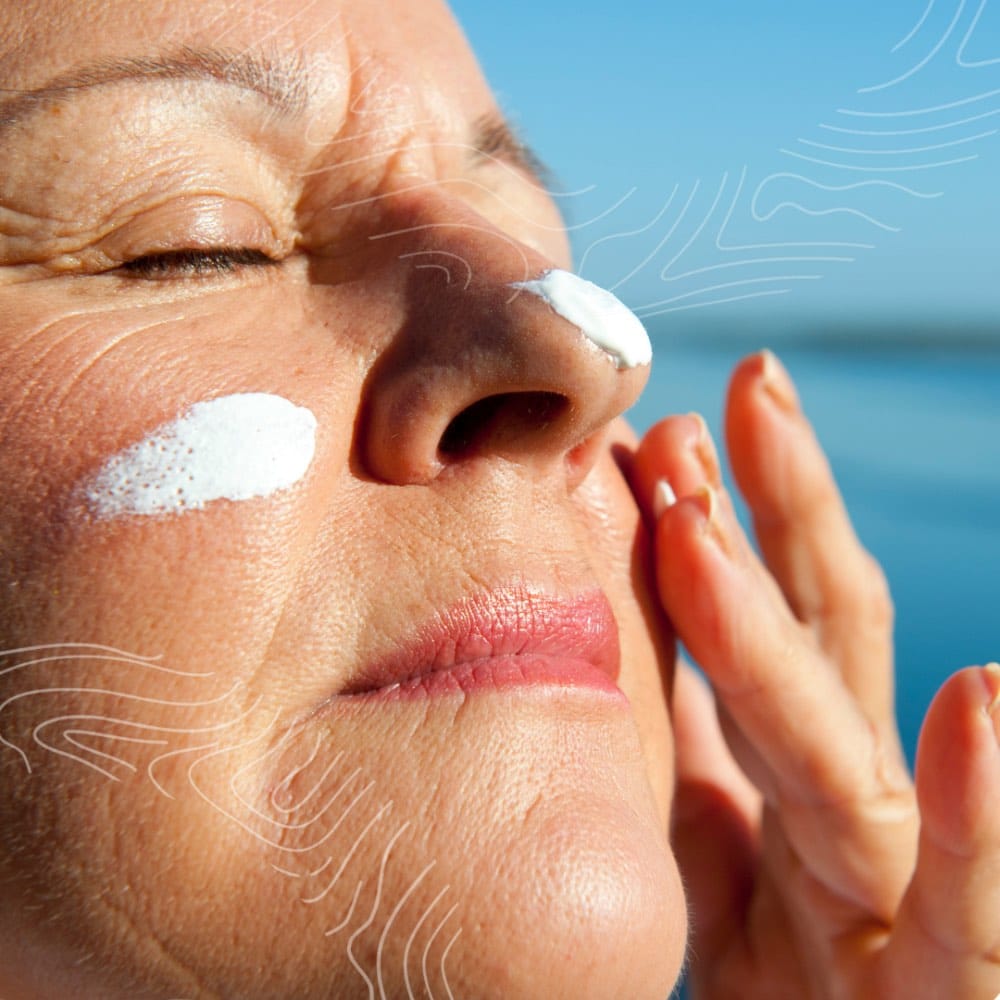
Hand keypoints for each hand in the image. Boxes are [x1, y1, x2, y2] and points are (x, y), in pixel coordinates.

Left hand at [629, 351, 999, 998]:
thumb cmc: (786, 989)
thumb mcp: (716, 864)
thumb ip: (701, 765)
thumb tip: (647, 640)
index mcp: (798, 778)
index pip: (776, 626)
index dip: (737, 523)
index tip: (678, 426)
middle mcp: (853, 814)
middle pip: (823, 643)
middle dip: (780, 511)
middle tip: (745, 385)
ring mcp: (896, 897)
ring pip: (844, 749)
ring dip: (783, 624)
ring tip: (728, 498)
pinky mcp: (943, 992)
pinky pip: (963, 911)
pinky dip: (981, 811)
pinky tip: (989, 701)